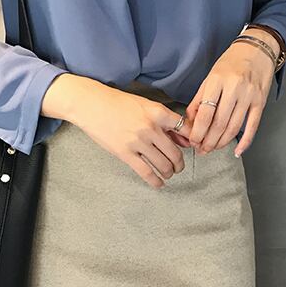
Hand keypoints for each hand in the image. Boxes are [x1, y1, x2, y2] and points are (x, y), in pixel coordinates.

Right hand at [42, 74, 192, 188]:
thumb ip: (164, 120)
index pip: (186, 129)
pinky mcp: (125, 153)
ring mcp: (138, 142)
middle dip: (180, 163)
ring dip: (169, 172)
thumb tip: (182, 138)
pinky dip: (156, 181)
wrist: (91, 104)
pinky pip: (146, 172)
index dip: (194, 141)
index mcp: (158, 112)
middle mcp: (151, 128)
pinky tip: (159, 183)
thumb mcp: (145, 105)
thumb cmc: (118, 102)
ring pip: (163, 164)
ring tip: (169, 173)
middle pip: (176, 152)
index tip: (194, 147)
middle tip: (179, 166)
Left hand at [185, 29, 276, 156]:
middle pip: (219, 123)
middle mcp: (234, 88)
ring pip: (234, 127)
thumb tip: (189, 120)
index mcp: (217, 81)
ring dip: (222, 142)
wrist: (257, 50)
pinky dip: (245, 142)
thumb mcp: (211, 76)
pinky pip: (252, 126)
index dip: (198, 131)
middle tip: (201, 149)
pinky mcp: (261, 102)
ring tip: (212, 149)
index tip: (192, 141)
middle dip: (208, 141)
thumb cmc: (231, 62)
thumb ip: (199, 99)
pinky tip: (237, 151)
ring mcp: (249, 96)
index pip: (205, 113)